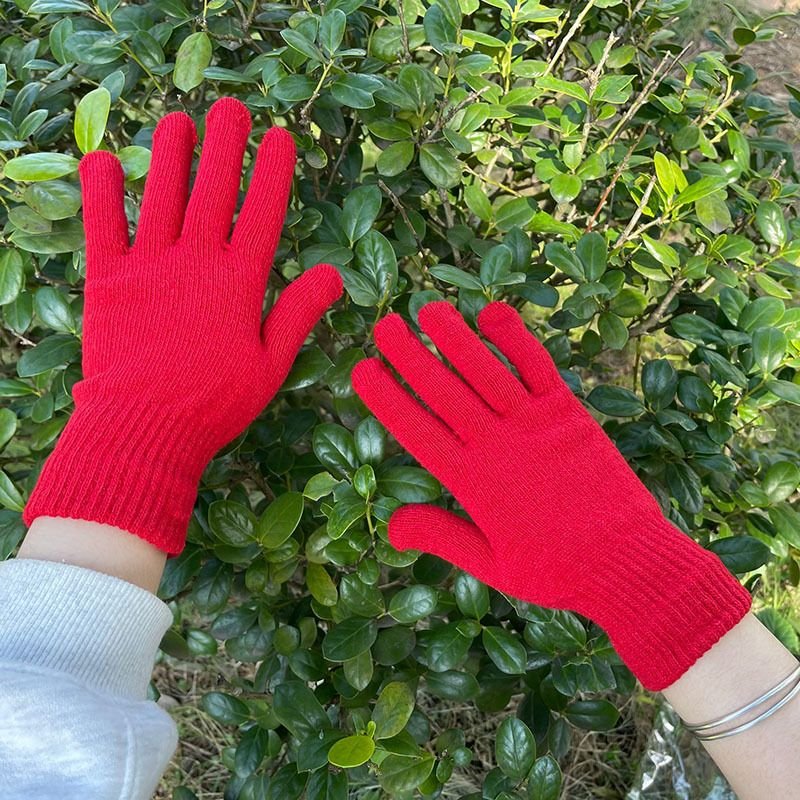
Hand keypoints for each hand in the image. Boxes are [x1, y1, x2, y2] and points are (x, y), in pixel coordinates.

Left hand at [24, 97, 341, 554]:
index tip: (280, 137)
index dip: (272, 172)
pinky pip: (103, 225)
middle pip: (213, 190)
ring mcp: (149, 267)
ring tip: (178, 121)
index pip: (261, 213)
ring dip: (170, 155)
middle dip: (225, 145)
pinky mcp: (108, 280)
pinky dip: (101, 192)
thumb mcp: (271, 364)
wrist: (145, 429)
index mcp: (238, 283)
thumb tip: (335, 273)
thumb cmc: (215, 403)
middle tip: (230, 107)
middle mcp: (195, 262)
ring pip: (161, 196)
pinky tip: (104, 160)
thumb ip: (298, 313)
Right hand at [352, 300, 750, 689]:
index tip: (362, 370)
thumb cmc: (556, 570)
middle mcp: (497, 444)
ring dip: (454, 337)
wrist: (627, 561)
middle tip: (383, 325)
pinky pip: (536, 366)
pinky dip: (514, 338)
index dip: (386, 397)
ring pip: (484, 370)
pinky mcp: (568, 412)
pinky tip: (491, 313)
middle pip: (444, 390)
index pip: (417, 429)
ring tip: (428, 310)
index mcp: (472, 482)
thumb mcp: (491, 566)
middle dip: (410, 355)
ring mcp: (534, 423)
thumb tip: (390, 526)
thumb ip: (439, 536)